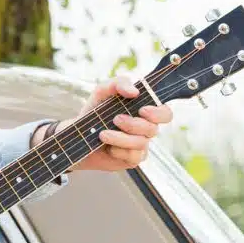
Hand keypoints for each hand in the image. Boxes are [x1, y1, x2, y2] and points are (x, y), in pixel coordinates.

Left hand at [38, 76, 172, 170]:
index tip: (142, 110)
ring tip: (102, 134)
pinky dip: (118, 150)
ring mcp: (140, 145)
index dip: (159, 113)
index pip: (165, 113)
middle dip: (133, 124)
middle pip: (153, 129)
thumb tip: (135, 91)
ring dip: (120, 138)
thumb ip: (119, 83)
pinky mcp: (132, 159)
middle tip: (116, 119)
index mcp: (144, 112)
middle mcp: (146, 129)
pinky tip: (108, 147)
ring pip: (140, 143)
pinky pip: (132, 156)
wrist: (78, 135)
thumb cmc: (94, 111)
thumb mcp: (103, 91)